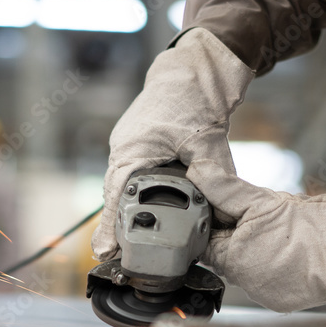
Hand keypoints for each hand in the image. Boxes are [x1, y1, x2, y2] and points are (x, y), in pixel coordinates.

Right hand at [93, 28, 252, 260]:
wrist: (195, 68)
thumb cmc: (194, 96)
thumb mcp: (207, 140)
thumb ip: (211, 175)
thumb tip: (221, 206)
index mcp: (131, 150)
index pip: (116, 198)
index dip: (110, 229)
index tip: (104, 253)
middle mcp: (124, 150)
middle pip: (117, 197)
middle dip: (117, 227)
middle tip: (116, 258)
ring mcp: (130, 147)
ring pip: (127, 188)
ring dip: (129, 212)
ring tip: (128, 245)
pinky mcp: (142, 147)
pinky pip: (136, 177)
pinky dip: (140, 196)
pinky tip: (148, 215)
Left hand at [190, 161, 325, 312]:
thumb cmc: (312, 228)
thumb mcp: (262, 200)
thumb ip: (225, 188)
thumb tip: (197, 171)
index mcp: (231, 260)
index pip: (206, 240)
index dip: (216, 221)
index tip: (232, 209)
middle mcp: (242, 284)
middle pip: (225, 254)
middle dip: (237, 235)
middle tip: (262, 219)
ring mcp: (261, 295)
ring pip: (247, 266)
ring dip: (256, 250)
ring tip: (280, 236)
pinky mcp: (280, 302)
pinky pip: (266, 280)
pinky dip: (273, 266)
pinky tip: (289, 252)